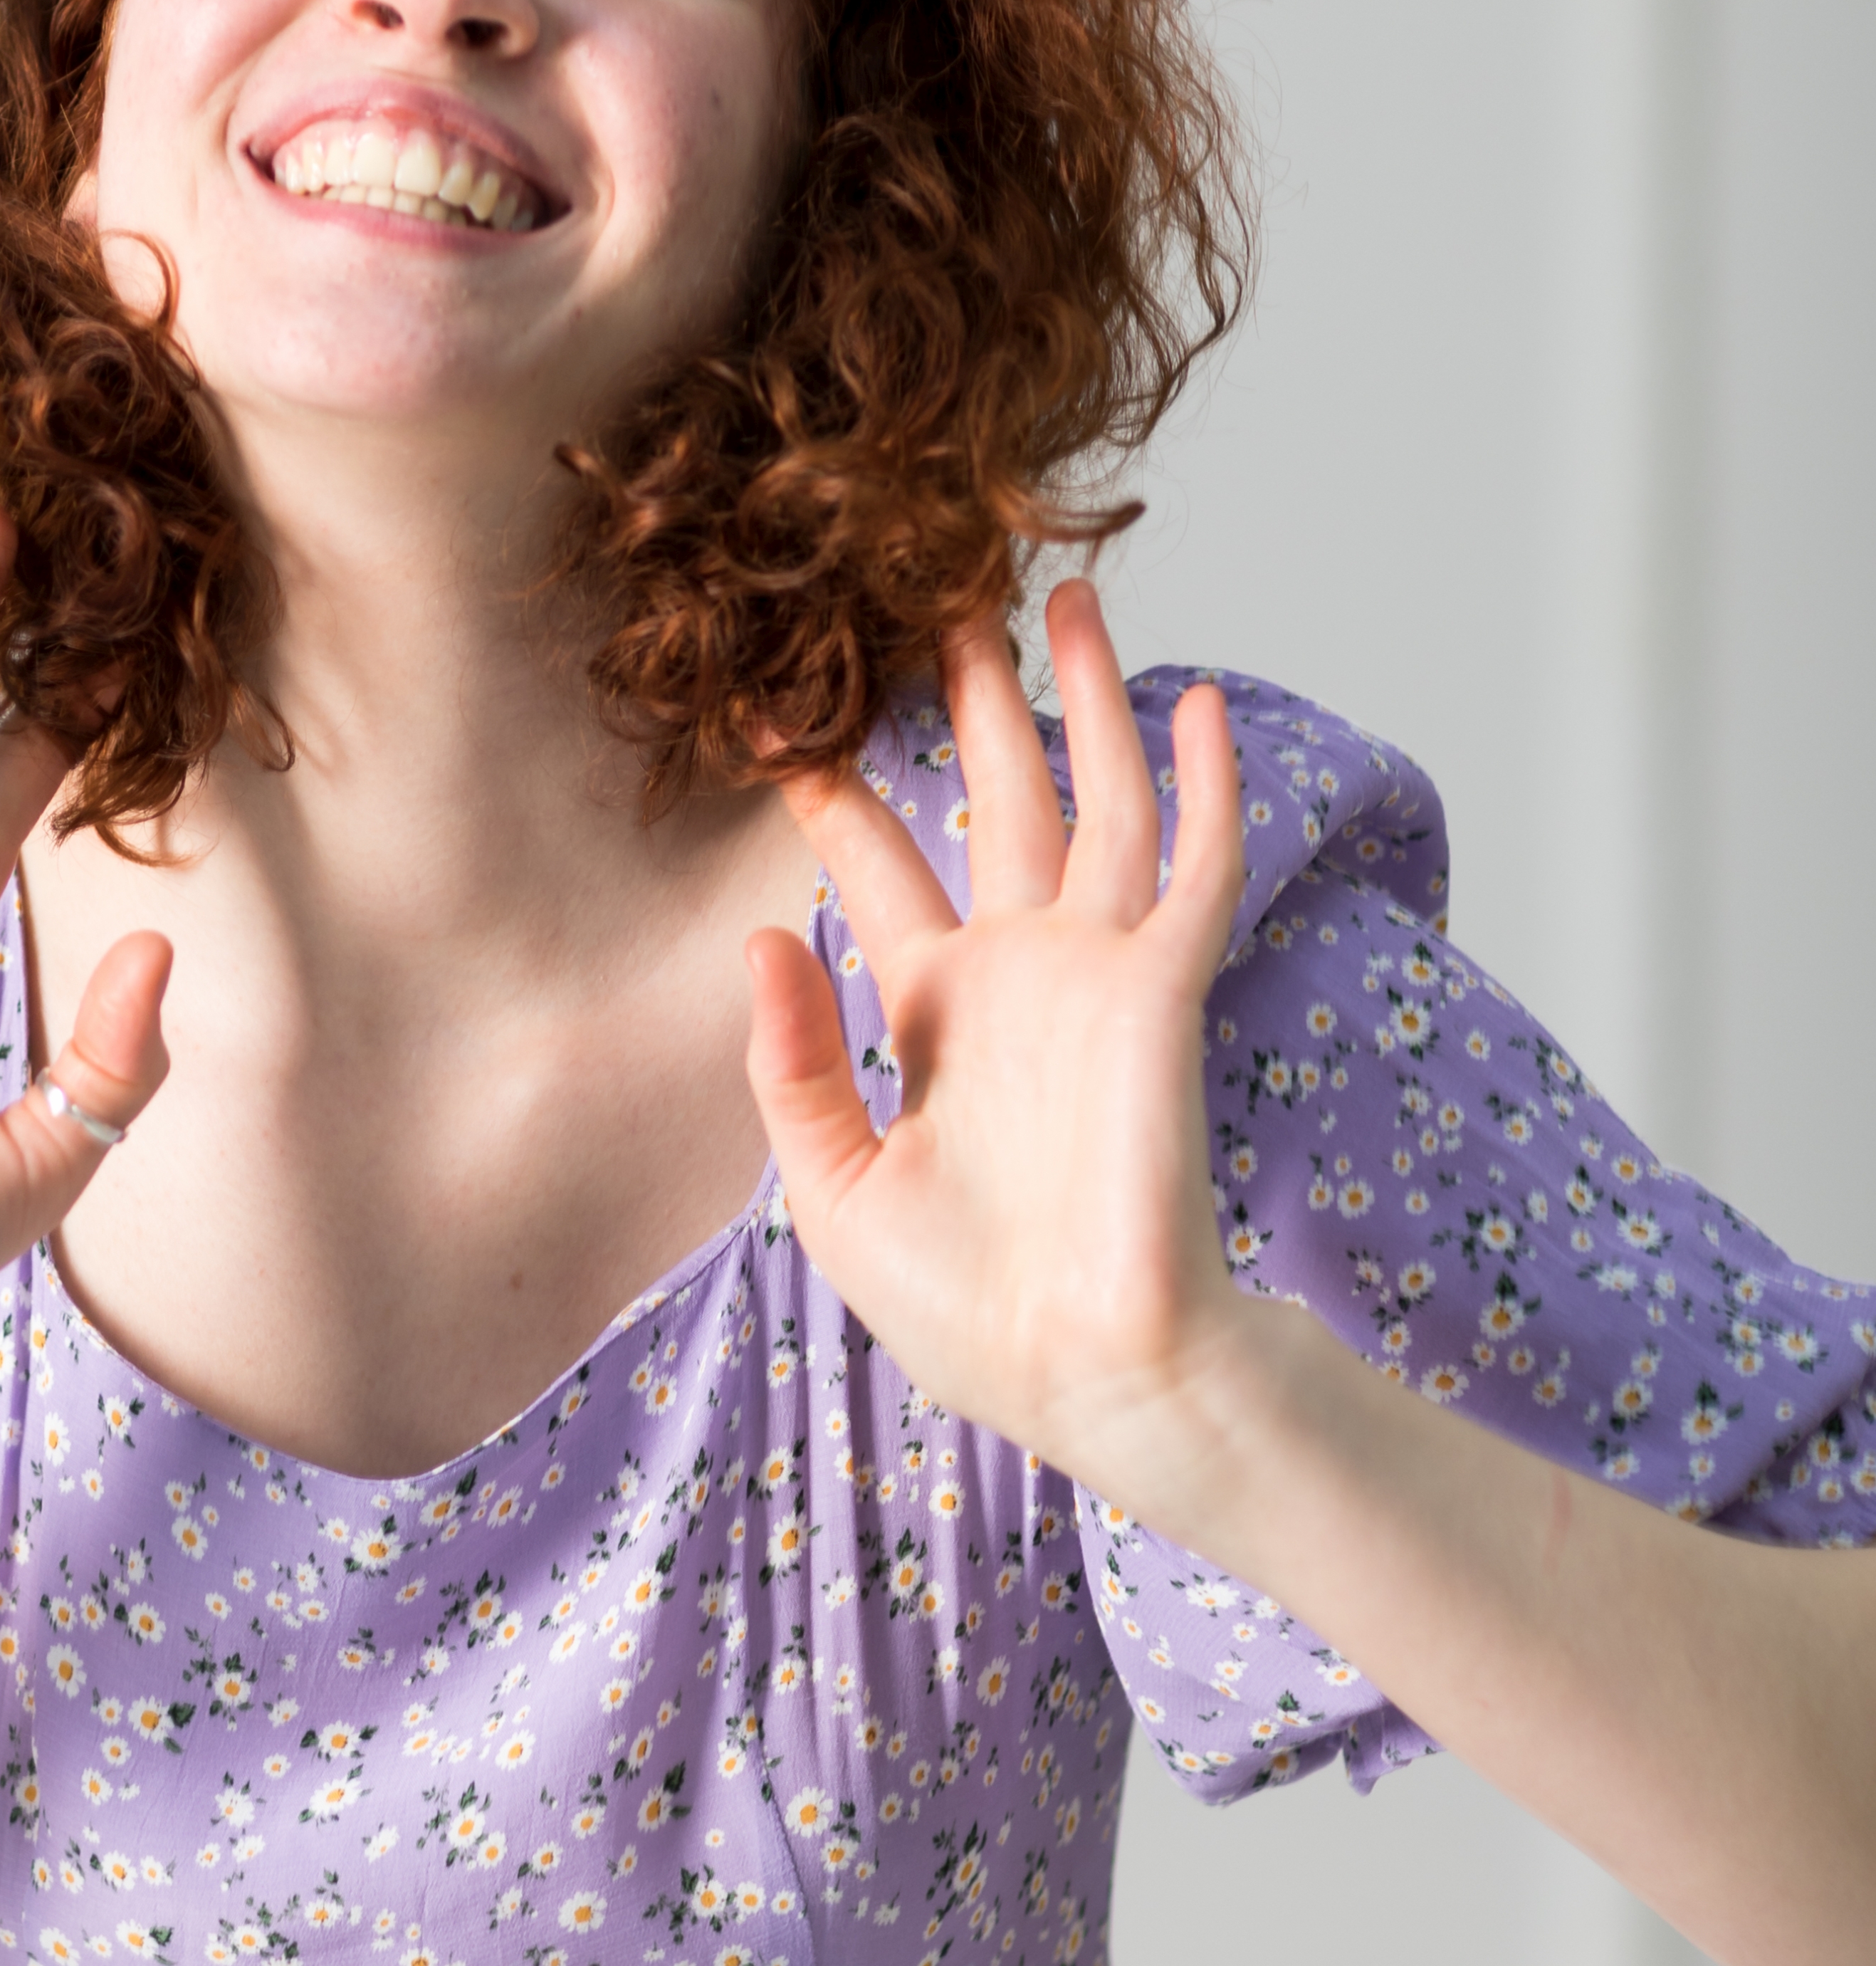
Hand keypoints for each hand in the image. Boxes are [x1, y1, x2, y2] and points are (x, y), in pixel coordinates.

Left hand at [743, 579, 1244, 1509]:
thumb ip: (791, 1066)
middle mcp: (1018, 974)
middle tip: (942, 595)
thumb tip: (760, 936)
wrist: (1079, 1371)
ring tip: (1067, 594)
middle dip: (972, 703)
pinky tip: (1195, 701)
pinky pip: (1196, 867)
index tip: (790, 715)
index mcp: (935, 1015)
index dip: (840, 795)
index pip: (882, 870)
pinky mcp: (1166, 991)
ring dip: (1087, 700)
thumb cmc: (963, 1308)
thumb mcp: (833, 1189)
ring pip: (1098, 800)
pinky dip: (1204, 785)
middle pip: (994, 799)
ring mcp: (1098, 974)